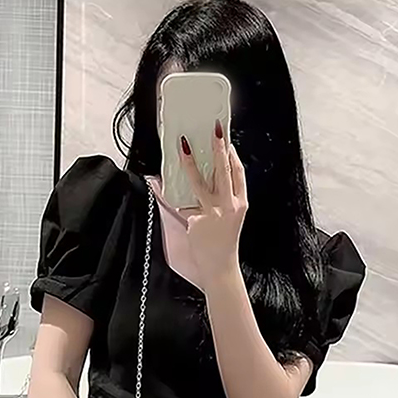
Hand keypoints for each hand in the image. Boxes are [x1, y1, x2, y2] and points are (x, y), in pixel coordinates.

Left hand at [179, 122, 247, 288]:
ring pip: (200, 182)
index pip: (238, 173)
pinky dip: (167, 193)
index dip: (232, 155)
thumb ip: (218, 199)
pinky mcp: (197, 220)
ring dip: (191, 163)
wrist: (220, 268)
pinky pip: (180, 202)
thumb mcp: (229, 219)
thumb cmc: (223, 243)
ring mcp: (213, 213)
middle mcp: (229, 206)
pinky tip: (157, 183)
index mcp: (240, 203)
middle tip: (214, 129)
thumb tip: (205, 178)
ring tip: (184, 145)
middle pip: (223, 171)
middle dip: (219, 148)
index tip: (227, 140)